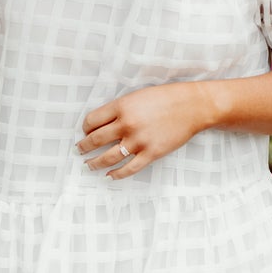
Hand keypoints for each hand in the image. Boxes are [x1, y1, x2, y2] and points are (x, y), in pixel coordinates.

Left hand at [78, 83, 216, 177]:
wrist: (192, 106)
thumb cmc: (166, 98)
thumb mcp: (137, 96)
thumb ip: (120, 109)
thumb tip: (103, 124)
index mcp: (122, 106)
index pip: (92, 120)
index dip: (85, 128)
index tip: (85, 132)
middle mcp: (127, 124)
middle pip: (96, 140)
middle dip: (84, 146)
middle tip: (79, 150)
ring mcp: (138, 141)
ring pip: (108, 157)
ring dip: (95, 163)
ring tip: (89, 165)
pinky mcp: (151, 153)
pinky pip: (128, 168)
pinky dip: (116, 174)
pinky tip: (109, 176)